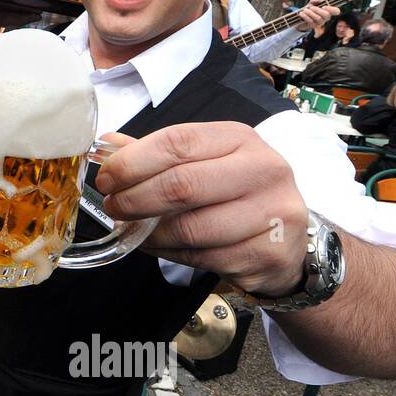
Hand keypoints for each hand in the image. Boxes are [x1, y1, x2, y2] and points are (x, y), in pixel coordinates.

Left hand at [94, 122, 308, 296]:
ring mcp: (272, 212)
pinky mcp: (268, 252)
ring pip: (190, 228)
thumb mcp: (204, 164)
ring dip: (149, 233)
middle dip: (135, 199)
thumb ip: (158, 155)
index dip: (132, 162)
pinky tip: (158, 246)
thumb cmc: (236, 195)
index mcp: (240, 139)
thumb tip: (109, 145)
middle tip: (113, 207)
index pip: (177, 142)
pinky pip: (201, 257)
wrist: (288, 242)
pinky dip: (168, 254)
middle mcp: (263, 169)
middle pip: (181, 185)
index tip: (107, 178)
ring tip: (133, 229)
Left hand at [294, 0, 335, 32]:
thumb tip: (318, 0)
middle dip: (318, 10)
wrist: (301, 16)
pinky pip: (311, 21)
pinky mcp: (313, 26)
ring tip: (305, 10)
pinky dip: (305, 16)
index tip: (324, 6)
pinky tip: (302, 13)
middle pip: (326, 15)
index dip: (332, 9)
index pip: (336, 11)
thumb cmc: (309, 9)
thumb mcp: (311, 3)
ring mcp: (320, 23)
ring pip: (318, 18)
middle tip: (311, 7)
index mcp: (327, 11)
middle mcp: (325, 18)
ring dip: (310, 13)